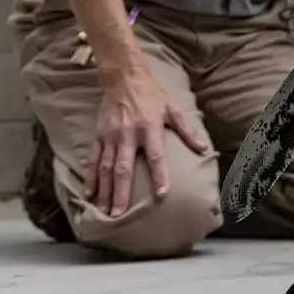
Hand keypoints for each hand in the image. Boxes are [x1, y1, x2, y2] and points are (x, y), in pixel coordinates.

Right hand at [86, 66, 207, 216]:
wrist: (124, 78)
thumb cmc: (152, 95)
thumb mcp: (173, 109)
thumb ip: (187, 130)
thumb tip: (203, 148)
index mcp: (150, 129)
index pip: (156, 157)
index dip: (160, 176)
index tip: (162, 195)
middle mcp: (128, 135)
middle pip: (124, 169)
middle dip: (122, 193)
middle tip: (119, 215)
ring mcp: (110, 136)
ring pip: (105, 168)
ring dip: (105, 191)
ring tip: (104, 211)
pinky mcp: (98, 135)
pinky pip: (92, 159)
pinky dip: (90, 177)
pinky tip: (90, 193)